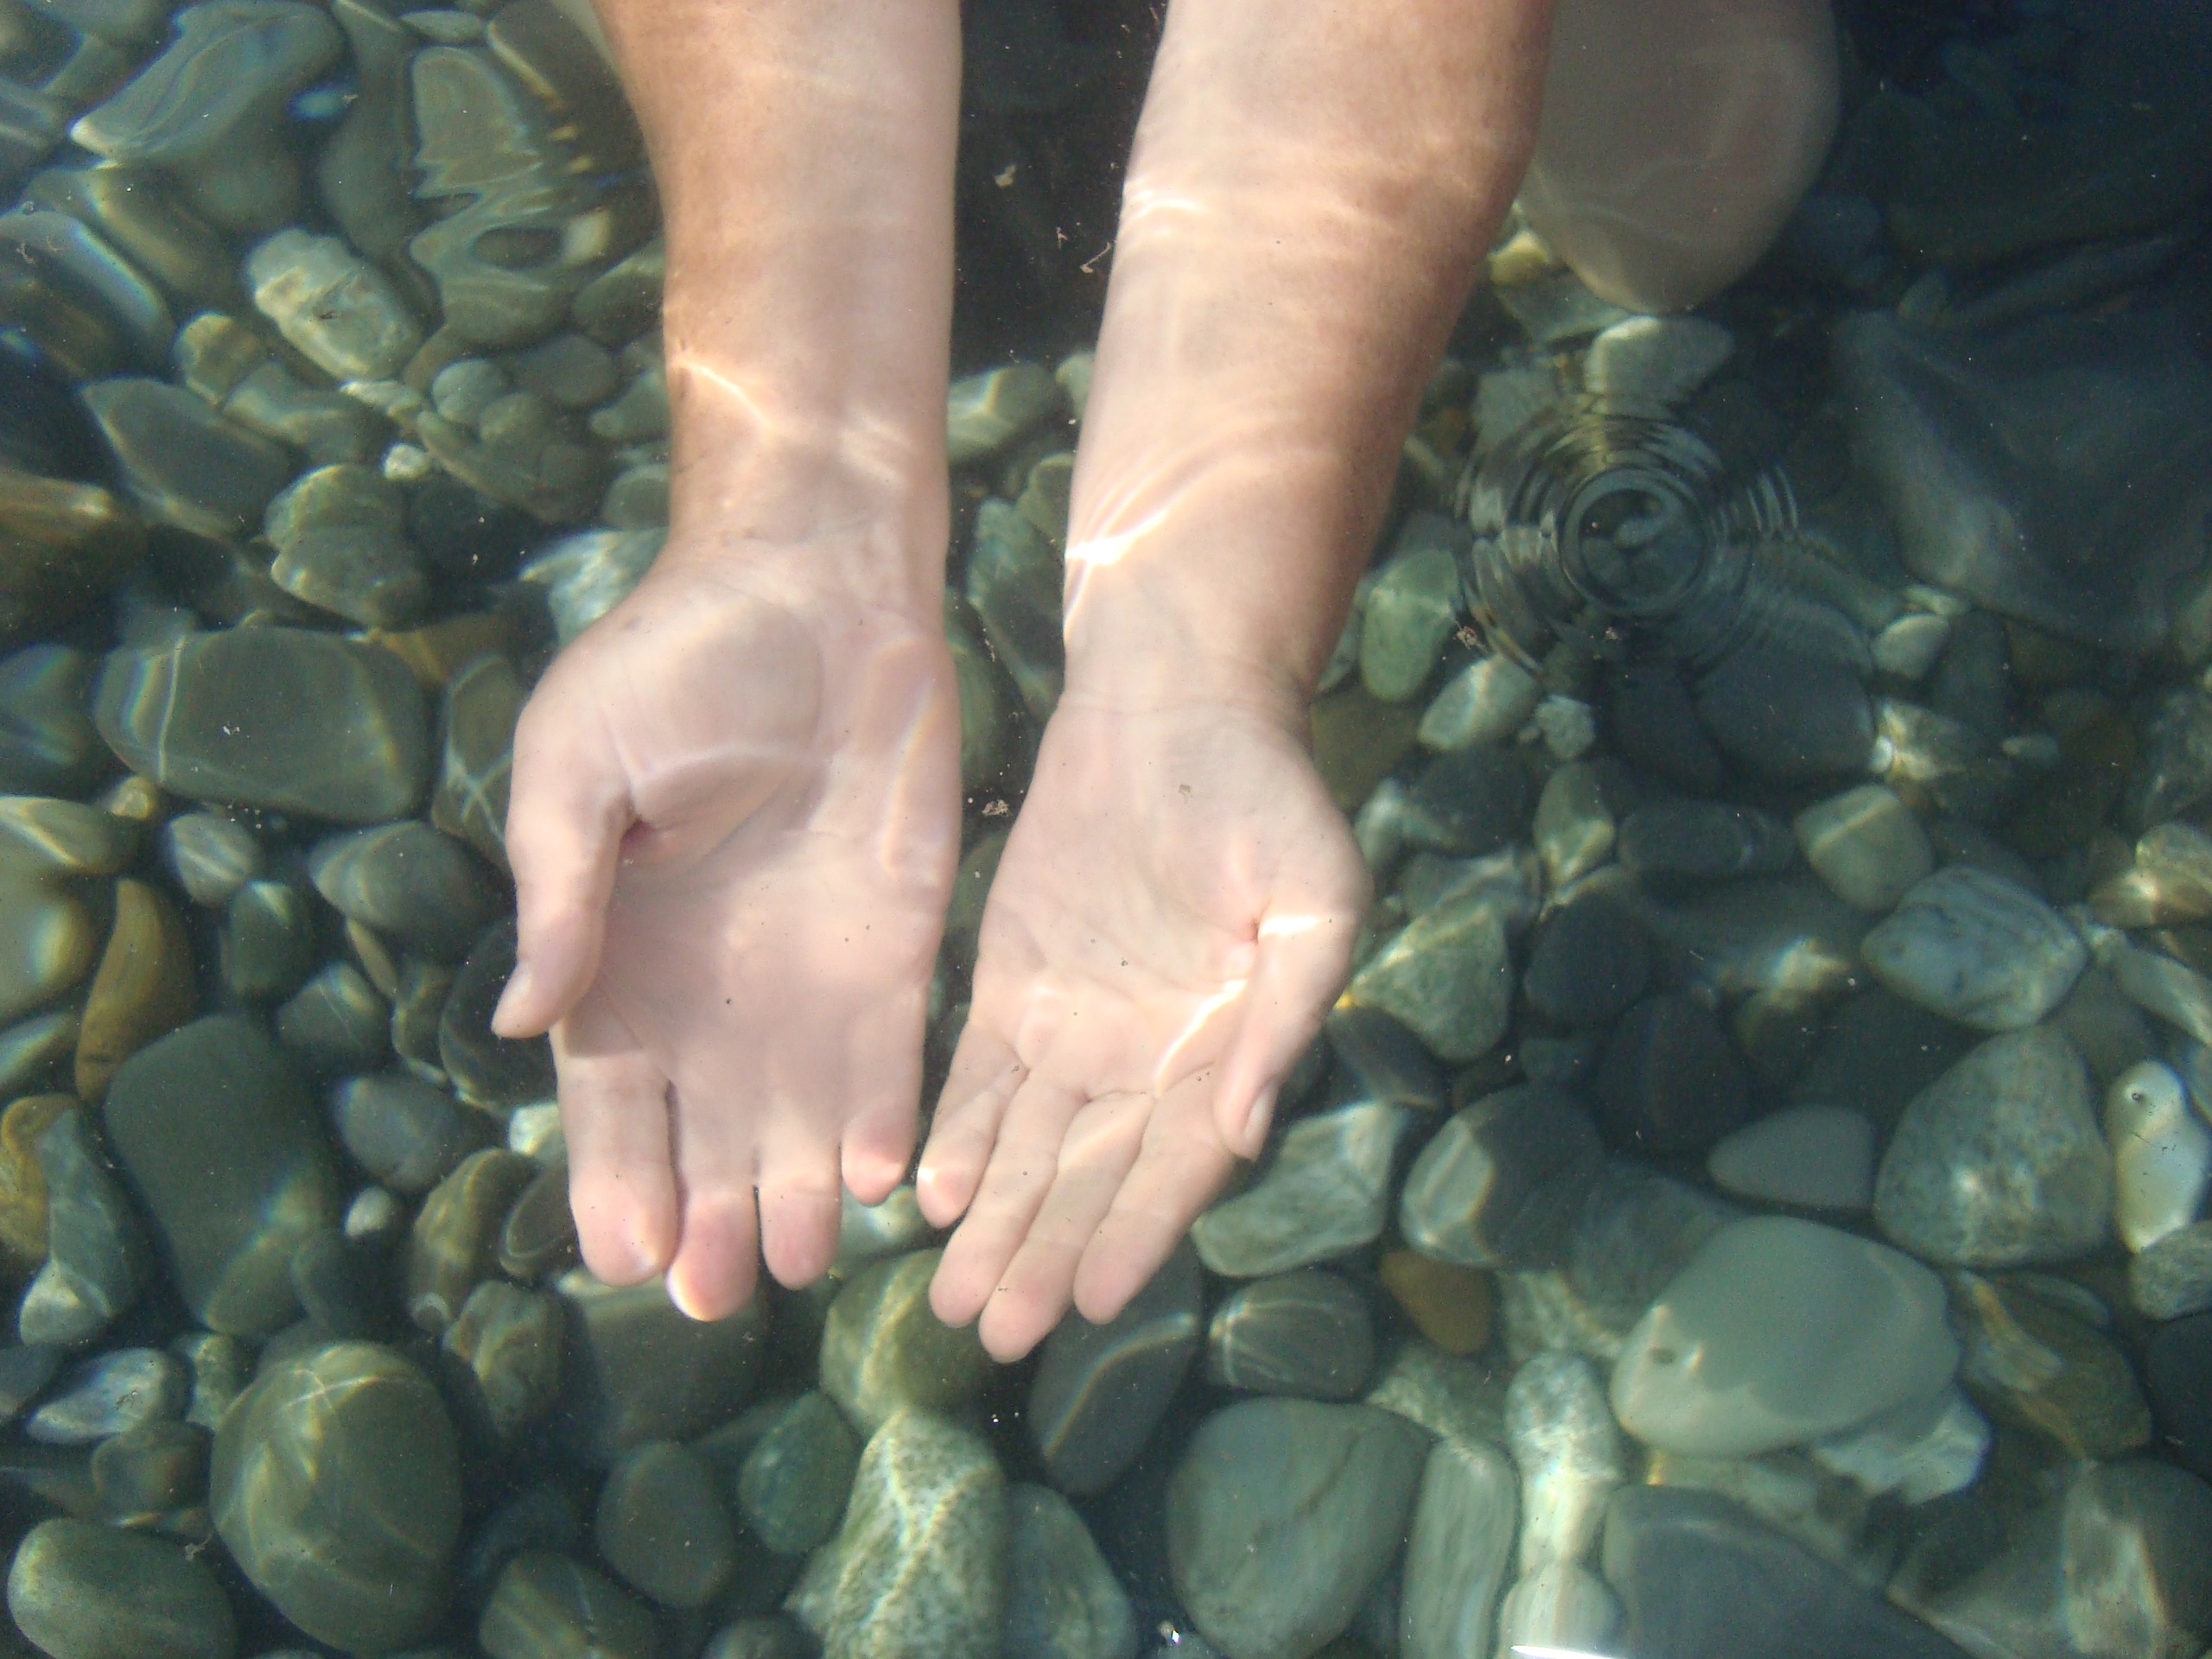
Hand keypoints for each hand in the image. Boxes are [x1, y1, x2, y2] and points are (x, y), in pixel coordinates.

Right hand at [495, 547, 960, 1317]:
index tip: (624, 1262)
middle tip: (721, 1302)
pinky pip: (891, 1057)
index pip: (611, 1098)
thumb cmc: (675, 663)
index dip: (615, 1180)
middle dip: (711, 1217)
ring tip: (799, 1264)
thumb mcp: (578, 765)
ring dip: (798, 1192)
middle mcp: (711, 989)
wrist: (817, 589)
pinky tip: (885, 1180)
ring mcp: (804, 977)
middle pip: (706, 1132)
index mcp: (619, 954)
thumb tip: (521, 1017)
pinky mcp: (892, 950)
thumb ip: (559, 893)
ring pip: (799, 1118)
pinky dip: (886, 1119)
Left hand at [917, 689, 1366, 1358]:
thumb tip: (1245, 1131)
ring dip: (995, 1222)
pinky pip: (978, 1079)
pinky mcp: (1012, 984)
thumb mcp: (1313, 899)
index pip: (1174, 1169)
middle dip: (1044, 1255)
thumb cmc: (1263, 795)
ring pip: (1029, 1147)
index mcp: (1224, 1051)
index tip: (1089, 1304)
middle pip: (1090, 1178)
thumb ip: (1282, 1017)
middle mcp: (1146, 1059)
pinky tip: (930, 1194)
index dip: (1134, 1236)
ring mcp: (1076, 1026)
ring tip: (953, 1297)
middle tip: (993, 1331)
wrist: (1173, 704)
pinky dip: (957, 1137)